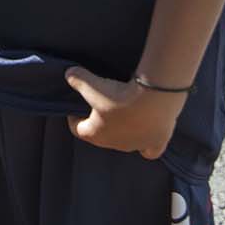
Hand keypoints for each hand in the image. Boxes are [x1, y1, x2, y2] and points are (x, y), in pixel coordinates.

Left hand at [65, 66, 183, 158]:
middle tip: (103, 106)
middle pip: (103, 135)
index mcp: (96, 134)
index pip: (78, 129)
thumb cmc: (119, 95)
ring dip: (124, 130)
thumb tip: (68, 74)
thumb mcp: (93, 85)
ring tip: (126, 113)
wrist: (153, 98)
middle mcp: (115, 145)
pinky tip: (148, 136)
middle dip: (100, 123)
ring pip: (126, 142)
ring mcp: (137, 146)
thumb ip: (78, 79)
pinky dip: (148, 145)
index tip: (75, 108)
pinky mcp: (156, 143)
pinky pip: (150, 150)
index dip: (74, 118)